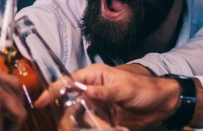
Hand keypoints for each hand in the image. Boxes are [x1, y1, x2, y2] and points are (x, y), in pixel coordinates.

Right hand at [35, 64, 179, 129]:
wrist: (163, 104)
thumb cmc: (145, 88)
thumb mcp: (125, 88)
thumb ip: (104, 91)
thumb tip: (86, 91)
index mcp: (94, 76)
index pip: (68, 82)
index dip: (52, 91)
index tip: (39, 103)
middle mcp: (92, 91)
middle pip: (72, 105)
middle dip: (77, 117)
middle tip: (92, 124)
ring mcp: (97, 106)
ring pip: (83, 119)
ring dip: (96, 126)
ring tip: (114, 127)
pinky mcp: (104, 119)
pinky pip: (95, 127)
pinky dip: (105, 130)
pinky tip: (120, 129)